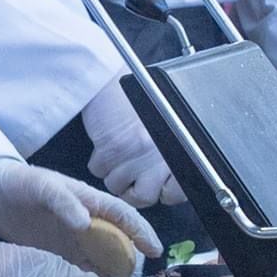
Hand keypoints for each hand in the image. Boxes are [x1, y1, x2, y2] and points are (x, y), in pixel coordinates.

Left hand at [0, 159, 162, 275]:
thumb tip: (86, 223)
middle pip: (118, 244)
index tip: (154, 250)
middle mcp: (88, 223)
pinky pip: (81, 271)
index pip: (124, 216)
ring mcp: (74, 240)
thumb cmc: (18, 183)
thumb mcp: (40, 187)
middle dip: (129, 262)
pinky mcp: (59, 255)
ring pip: (103, 261)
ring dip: (112, 276)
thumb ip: (63, 202)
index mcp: (89, 201)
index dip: (142, 232)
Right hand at [82, 77, 183, 207]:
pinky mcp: (110, 149)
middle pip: (145, 197)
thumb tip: (170, 182)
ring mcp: (134, 153)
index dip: (165, 192)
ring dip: (114, 174)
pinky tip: (105, 147)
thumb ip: (171, 154)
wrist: (111, 79)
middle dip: (135, 190)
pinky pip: (100, 172)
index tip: (158, 184)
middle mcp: (158, 154)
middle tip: (132, 175)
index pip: (177, 192)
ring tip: (117, 156)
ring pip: (118, 186)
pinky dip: (99, 163)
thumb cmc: (136, 100)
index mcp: (177, 149)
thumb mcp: (166, 126)